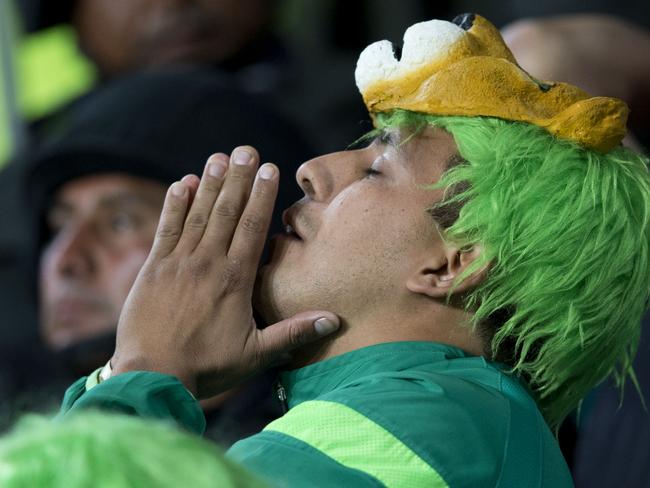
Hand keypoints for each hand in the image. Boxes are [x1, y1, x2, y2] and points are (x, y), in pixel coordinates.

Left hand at [110, 147, 339, 397]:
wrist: (152, 377)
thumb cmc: (207, 367)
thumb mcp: (256, 354)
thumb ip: (293, 333)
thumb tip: (334, 320)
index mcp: (235, 280)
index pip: (252, 228)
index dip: (262, 196)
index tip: (270, 169)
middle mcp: (208, 263)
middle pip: (226, 212)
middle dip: (238, 179)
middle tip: (246, 150)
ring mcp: (178, 263)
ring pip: (197, 214)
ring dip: (209, 183)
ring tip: (219, 157)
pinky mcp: (153, 268)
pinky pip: (165, 228)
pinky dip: (173, 204)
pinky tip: (180, 182)